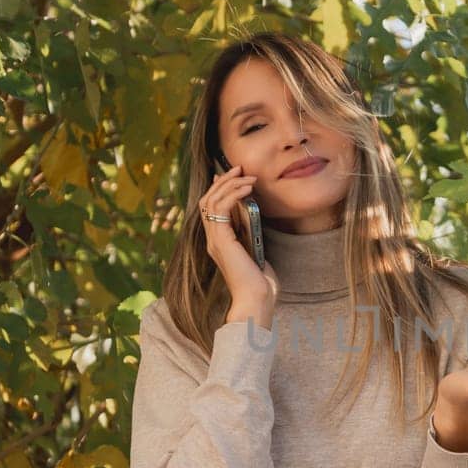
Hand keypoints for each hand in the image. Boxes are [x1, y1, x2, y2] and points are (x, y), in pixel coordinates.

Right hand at [200, 164, 277, 318]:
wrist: (256, 299)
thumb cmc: (260, 283)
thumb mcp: (255, 252)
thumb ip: (250, 235)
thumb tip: (254, 214)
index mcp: (218, 243)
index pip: (211, 209)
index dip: (219, 189)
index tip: (233, 176)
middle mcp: (212, 240)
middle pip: (208, 200)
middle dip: (224, 181)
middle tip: (239, 168)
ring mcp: (215, 240)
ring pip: (212, 200)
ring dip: (230, 184)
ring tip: (246, 175)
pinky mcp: (222, 240)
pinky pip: (222, 208)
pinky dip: (234, 195)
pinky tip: (247, 189)